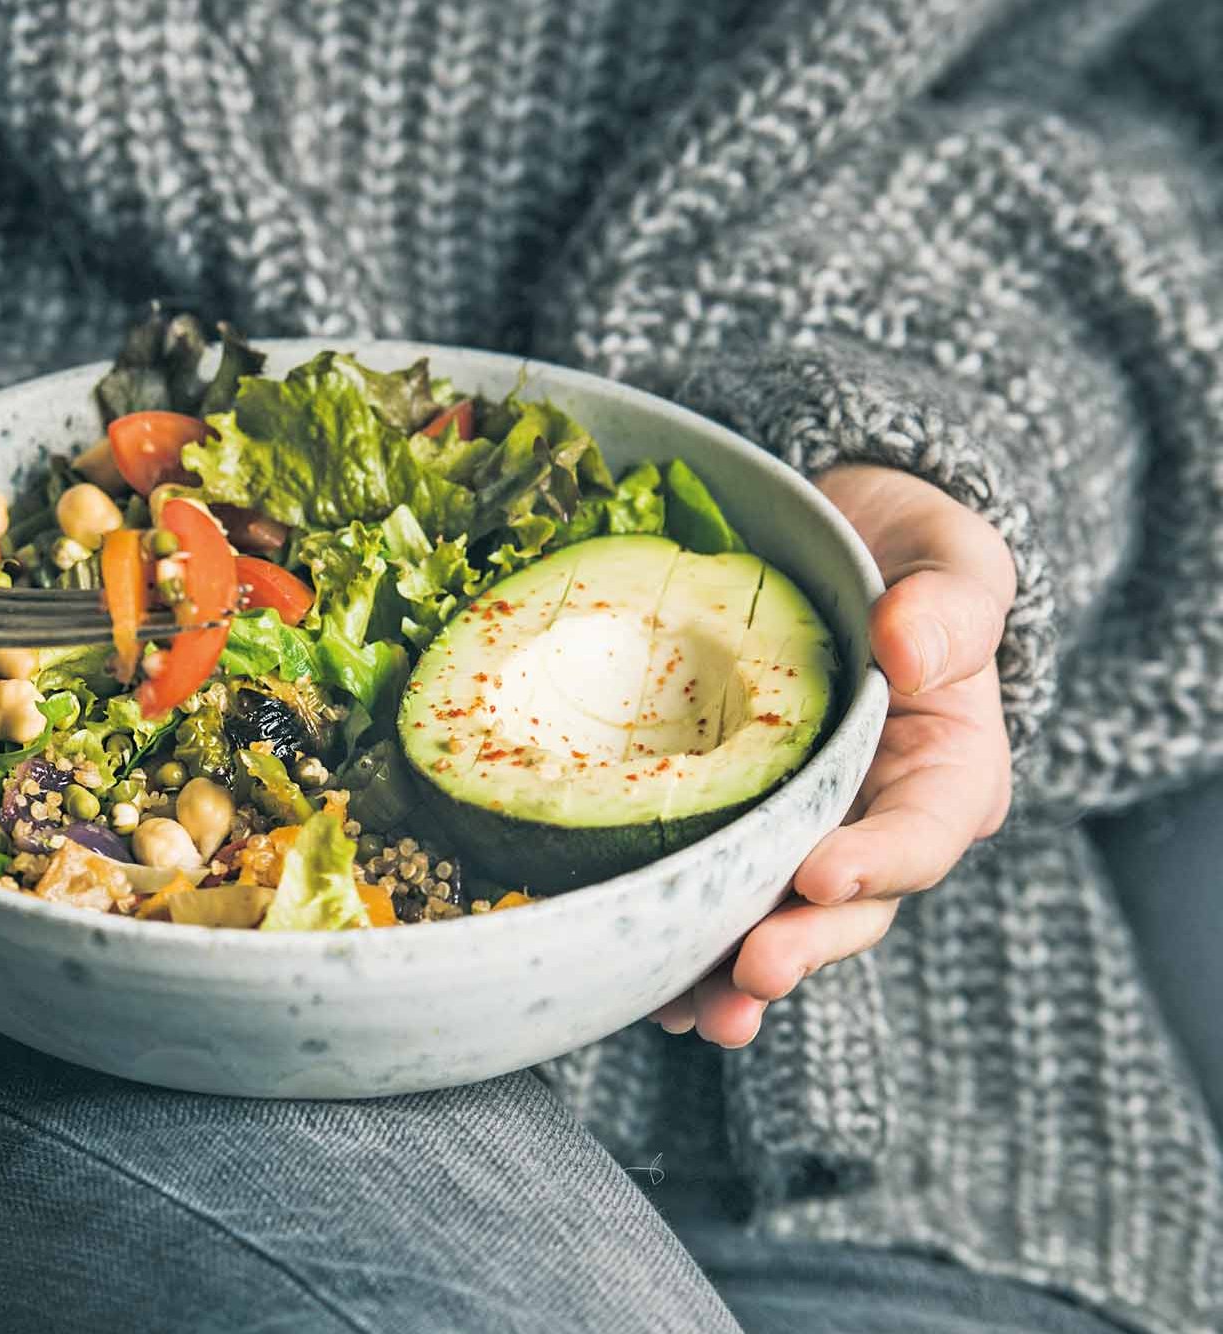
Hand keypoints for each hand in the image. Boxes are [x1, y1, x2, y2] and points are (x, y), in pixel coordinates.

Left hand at [647, 464, 1015, 1045]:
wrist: (836, 552)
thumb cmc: (903, 559)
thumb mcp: (949, 560)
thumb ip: (948, 606)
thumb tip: (911, 650)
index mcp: (945, 771)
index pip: (924, 832)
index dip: (877, 864)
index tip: (820, 879)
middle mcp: (876, 823)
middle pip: (848, 908)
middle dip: (800, 946)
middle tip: (751, 973)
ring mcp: (804, 838)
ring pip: (777, 924)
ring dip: (733, 978)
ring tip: (693, 1015)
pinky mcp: (738, 836)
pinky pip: (713, 898)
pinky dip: (679, 943)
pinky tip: (639, 981)